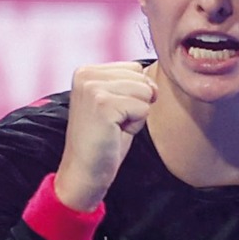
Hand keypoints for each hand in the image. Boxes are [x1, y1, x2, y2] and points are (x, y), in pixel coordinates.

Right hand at [53, 62, 157, 211]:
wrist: (85, 171)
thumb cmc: (105, 140)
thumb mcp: (117, 102)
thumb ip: (131, 83)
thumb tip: (153, 81)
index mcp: (87, 70)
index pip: (135, 68)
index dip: (133, 95)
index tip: (112, 113)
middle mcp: (86, 74)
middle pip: (142, 78)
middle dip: (137, 104)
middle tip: (113, 123)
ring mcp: (92, 88)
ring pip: (145, 92)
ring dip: (136, 115)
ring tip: (114, 127)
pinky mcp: (102, 104)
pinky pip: (143, 108)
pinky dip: (135, 125)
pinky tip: (114, 133)